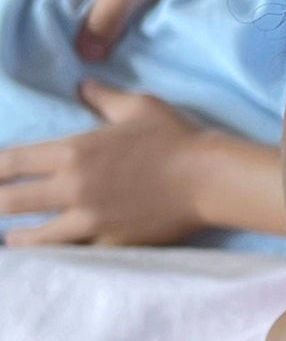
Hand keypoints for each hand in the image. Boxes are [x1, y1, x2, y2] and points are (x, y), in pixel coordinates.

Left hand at [0, 83, 207, 245]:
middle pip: (9, 202)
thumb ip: (102, 97)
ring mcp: (90, 221)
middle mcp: (73, 188)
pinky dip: (60, 254)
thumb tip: (83, 86)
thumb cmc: (175, 137)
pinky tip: (53, 254)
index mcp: (73, 152)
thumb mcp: (138, 106)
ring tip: (11, 239)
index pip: (9, 162)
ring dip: (17, 238)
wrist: (210, 178)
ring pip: (35, 238)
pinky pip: (73, 253)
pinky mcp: (110, 243)